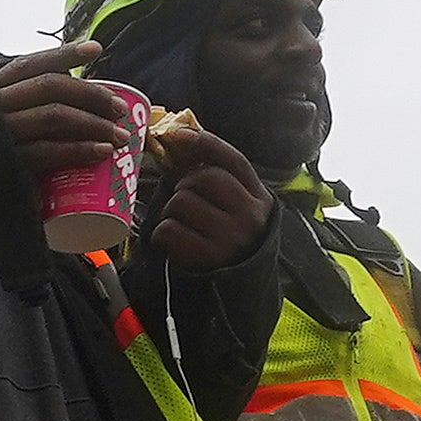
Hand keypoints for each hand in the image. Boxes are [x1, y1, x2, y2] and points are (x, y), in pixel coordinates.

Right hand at [0, 43, 130, 178]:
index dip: (65, 54)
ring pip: (54, 117)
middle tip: (119, 108)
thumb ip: (5, 104)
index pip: (30, 64)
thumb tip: (54, 100)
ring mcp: (0, 132)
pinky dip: (78, 150)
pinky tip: (99, 152)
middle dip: (90, 95)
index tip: (96, 50)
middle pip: (51, 88)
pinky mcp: (5, 162)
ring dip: (93, 125)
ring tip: (118, 136)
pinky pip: (48, 151)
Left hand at [143, 119, 272, 267]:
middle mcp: (249, 215)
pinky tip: (171, 239)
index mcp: (259, 197)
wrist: (242, 285)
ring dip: (170, 210)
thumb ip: (220, 179)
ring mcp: (229, 237)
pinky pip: (169, 230)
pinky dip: (162, 233)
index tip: (180, 134)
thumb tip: (182, 142)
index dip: (206, 144)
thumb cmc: (231, 236)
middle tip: (182, 197)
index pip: (234, 161)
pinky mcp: (207, 257)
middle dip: (184, 184)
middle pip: (204, 178)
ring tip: (179, 221)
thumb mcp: (238, 206)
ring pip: (182, 202)